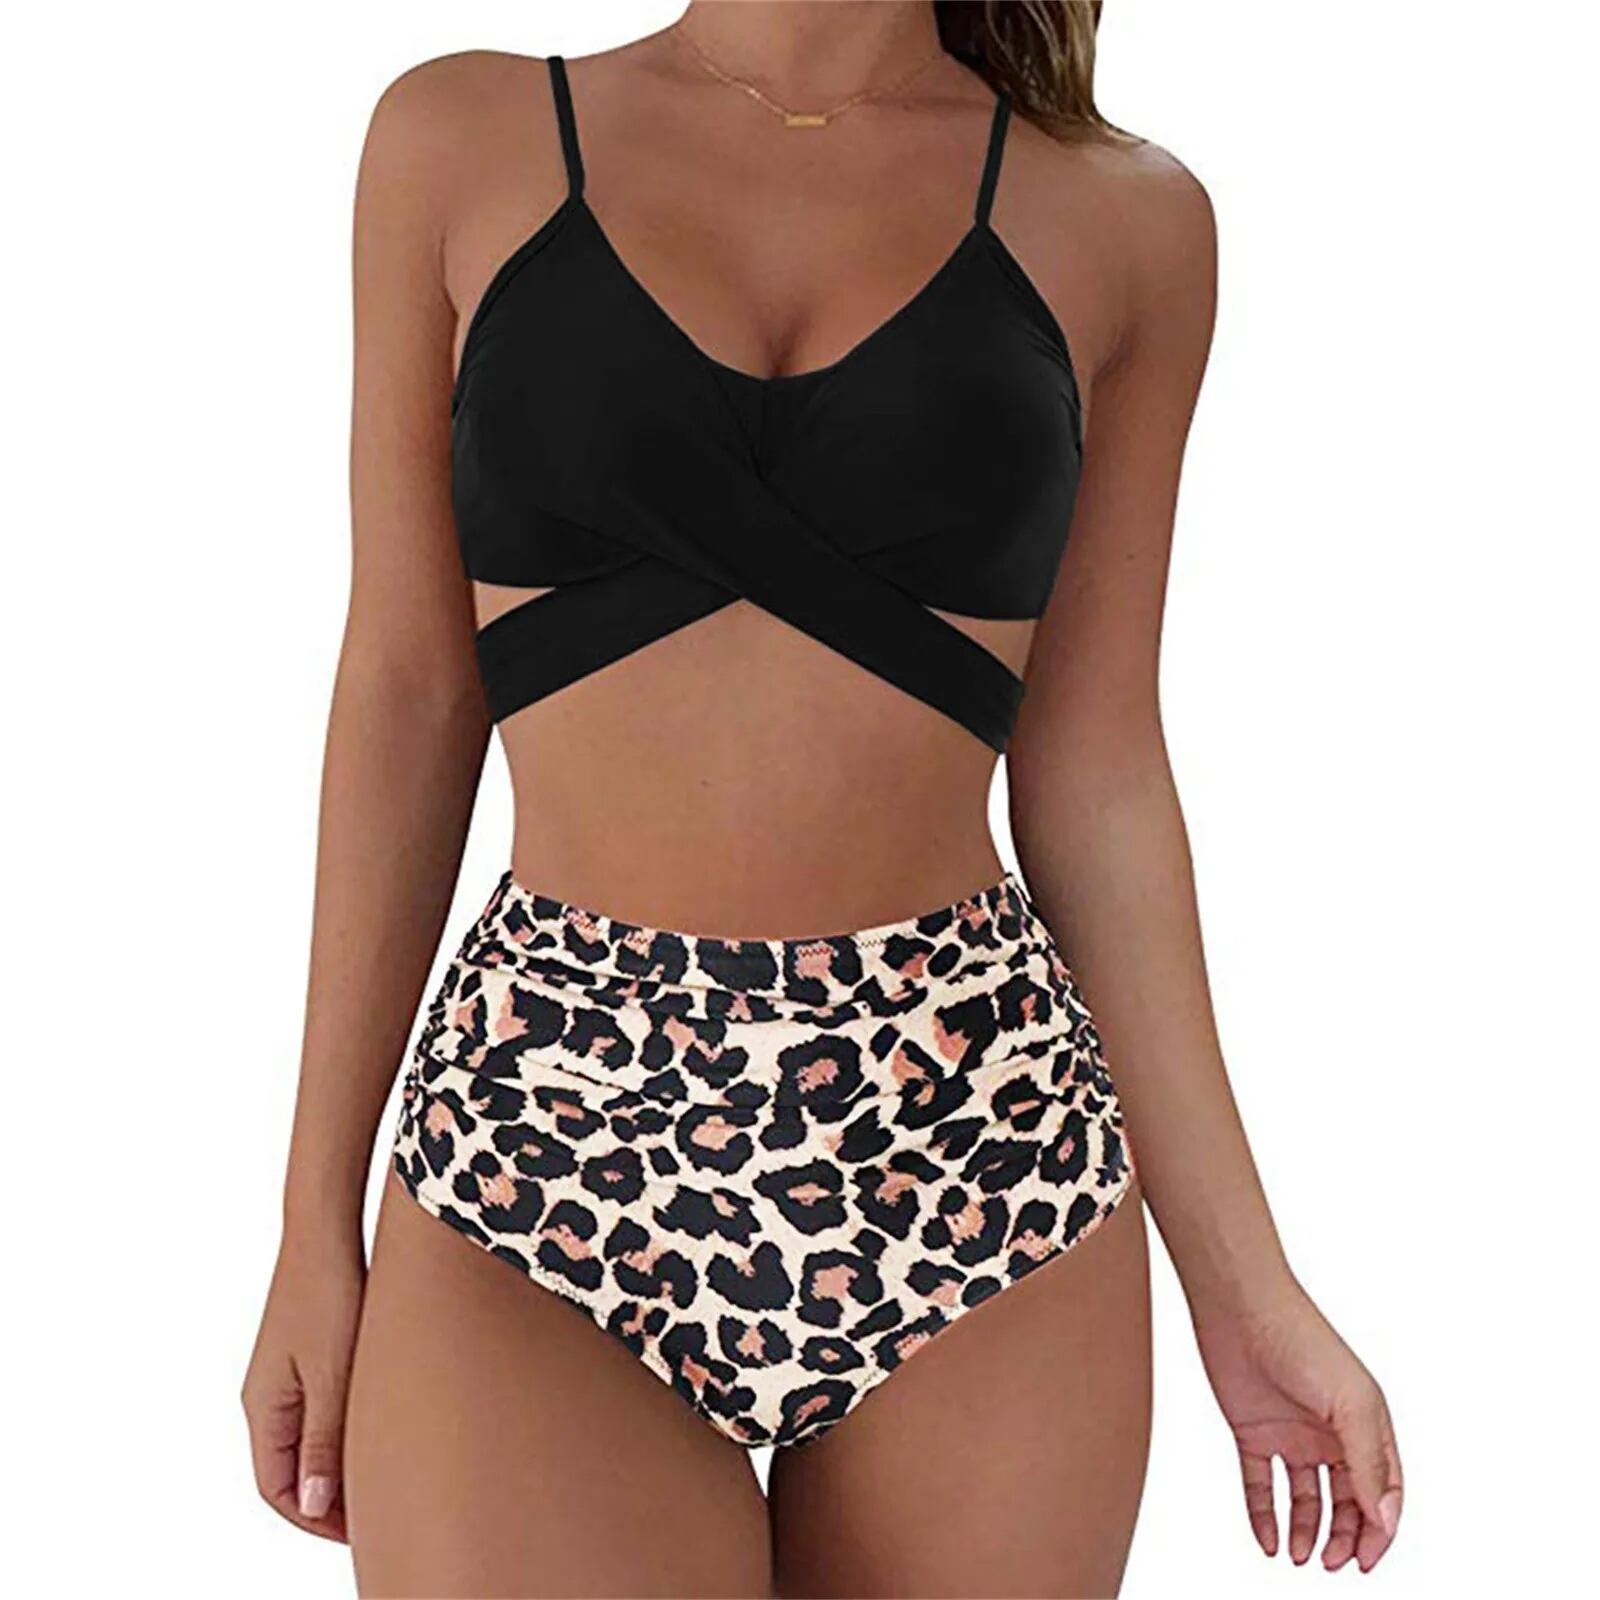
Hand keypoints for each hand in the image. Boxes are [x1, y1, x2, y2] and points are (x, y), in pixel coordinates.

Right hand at [241, 1229, 365, 1541]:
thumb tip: (312, 1503)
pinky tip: (378, 1426)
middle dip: (327, 1499)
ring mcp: (287, 1373)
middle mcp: (269, 1395)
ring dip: (337, 1463)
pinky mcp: (309, 1351)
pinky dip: (342, 1429)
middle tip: (374, 1513)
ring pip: (307, 1439)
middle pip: (289, 1470)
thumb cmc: (327, 1292)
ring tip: (381, 1476)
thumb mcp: (332, 1373)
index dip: (314, 1518)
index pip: (277, 1489)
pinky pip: (320, 1408)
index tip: (358, 1532)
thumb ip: (322, 1440)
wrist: (325, 1228)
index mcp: (265, 1407)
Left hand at [1193, 1280, 1401, 1572]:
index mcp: (1365, 1423)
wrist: (1239, 1307)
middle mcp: (1330, 1432)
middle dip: (1343, 1537)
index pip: (1382, 1491)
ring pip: (1305, 1498)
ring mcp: (1291, 1433)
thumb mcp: (1349, 1404)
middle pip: (1346, 1500)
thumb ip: (1368, 1463)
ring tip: (1301, 1557)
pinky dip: (1264, 1514)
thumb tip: (1384, 1520)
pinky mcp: (1253, 1431)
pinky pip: (1260, 1484)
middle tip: (1331, 1563)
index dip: (1379, 1529)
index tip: (1366, 1561)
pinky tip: (1268, 1540)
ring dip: (1306, 1530)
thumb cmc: (1302, 1339)